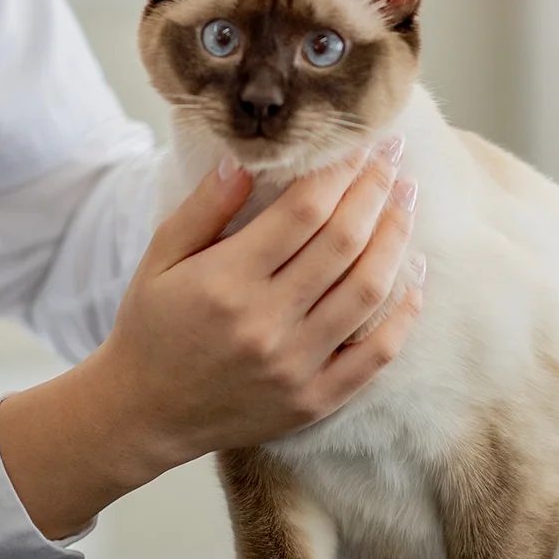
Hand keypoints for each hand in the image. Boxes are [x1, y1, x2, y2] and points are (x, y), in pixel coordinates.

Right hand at [0, 149, 423, 538]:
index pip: (303, 210)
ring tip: (406, 204)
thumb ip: (203, 208)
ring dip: (395, 240)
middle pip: (343, 242)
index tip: (360, 143)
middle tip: (394, 158)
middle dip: (375, 191)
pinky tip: (414, 279)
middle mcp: (266, 322)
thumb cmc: (150, 327)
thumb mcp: (159, 259)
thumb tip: (245, 160)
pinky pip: (375, 355)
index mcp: (226, 280)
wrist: (143, 414)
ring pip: (367, 291)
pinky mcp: (313, 401)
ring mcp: (294, 366)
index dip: (339, 171)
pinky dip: (403, 315)